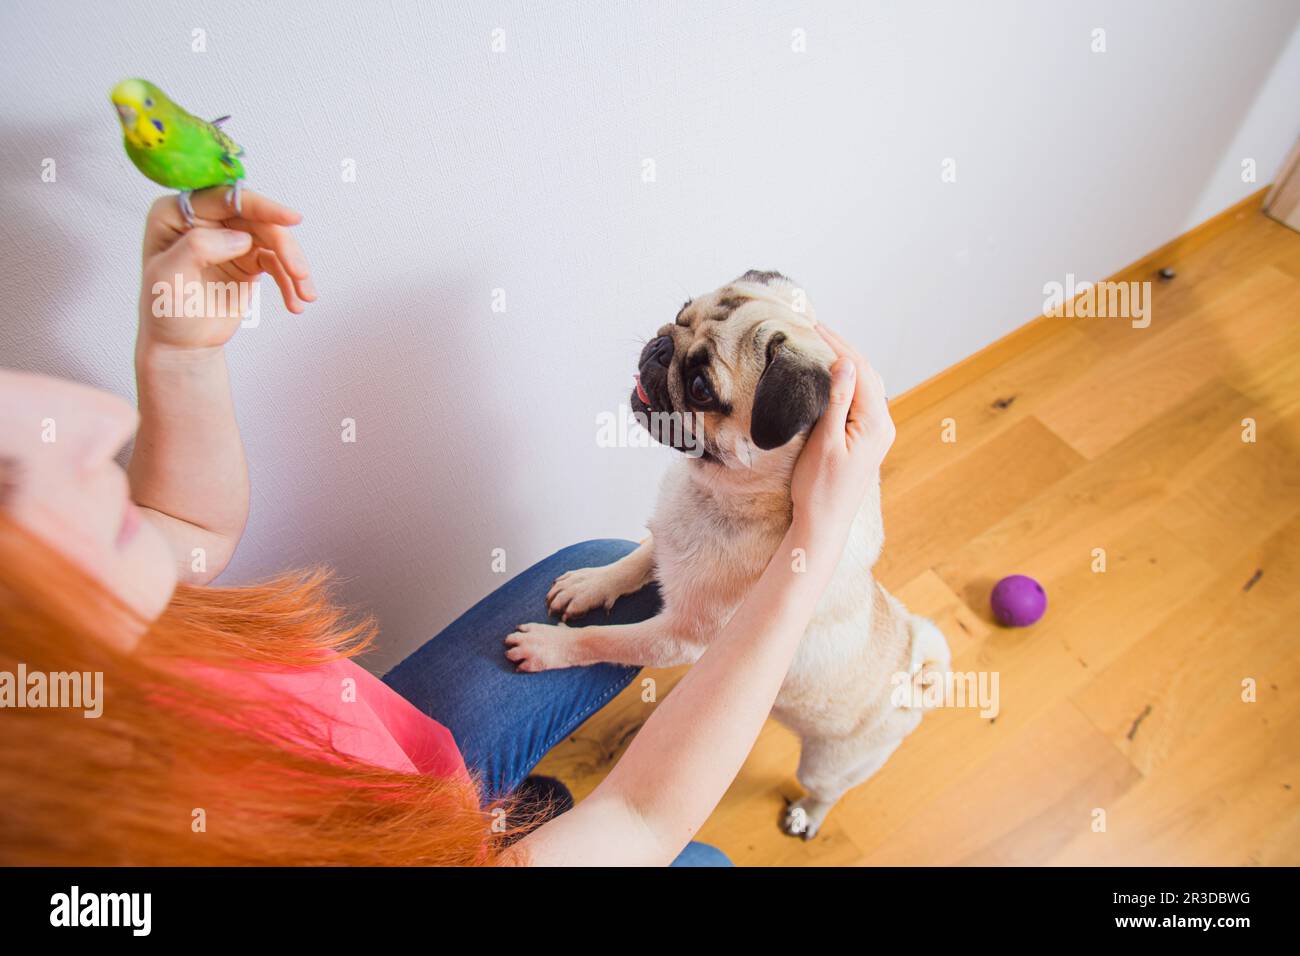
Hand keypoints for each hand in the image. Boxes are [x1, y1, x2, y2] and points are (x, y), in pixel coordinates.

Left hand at [137, 187, 314, 350]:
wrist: (181, 345)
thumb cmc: (165, 311)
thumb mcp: (168, 278)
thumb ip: (197, 248)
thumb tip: (240, 237)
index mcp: (177, 213)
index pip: (225, 199)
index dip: (261, 206)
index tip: (291, 219)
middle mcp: (205, 220)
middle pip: (256, 219)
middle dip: (284, 245)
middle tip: (300, 273)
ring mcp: (229, 239)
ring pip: (272, 239)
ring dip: (293, 266)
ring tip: (305, 295)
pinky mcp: (248, 259)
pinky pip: (277, 262)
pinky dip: (290, 282)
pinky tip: (296, 302)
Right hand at [790, 322, 895, 537]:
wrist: (824, 523)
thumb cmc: (819, 488)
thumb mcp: (825, 441)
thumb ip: (838, 401)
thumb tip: (845, 362)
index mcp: (876, 424)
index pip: (859, 371)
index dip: (837, 344)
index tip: (814, 325)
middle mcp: (883, 425)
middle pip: (866, 374)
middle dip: (842, 348)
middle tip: (815, 327)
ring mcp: (877, 433)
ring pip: (866, 386)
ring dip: (846, 363)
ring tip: (821, 344)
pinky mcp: (867, 440)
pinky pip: (861, 401)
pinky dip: (847, 382)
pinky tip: (832, 375)